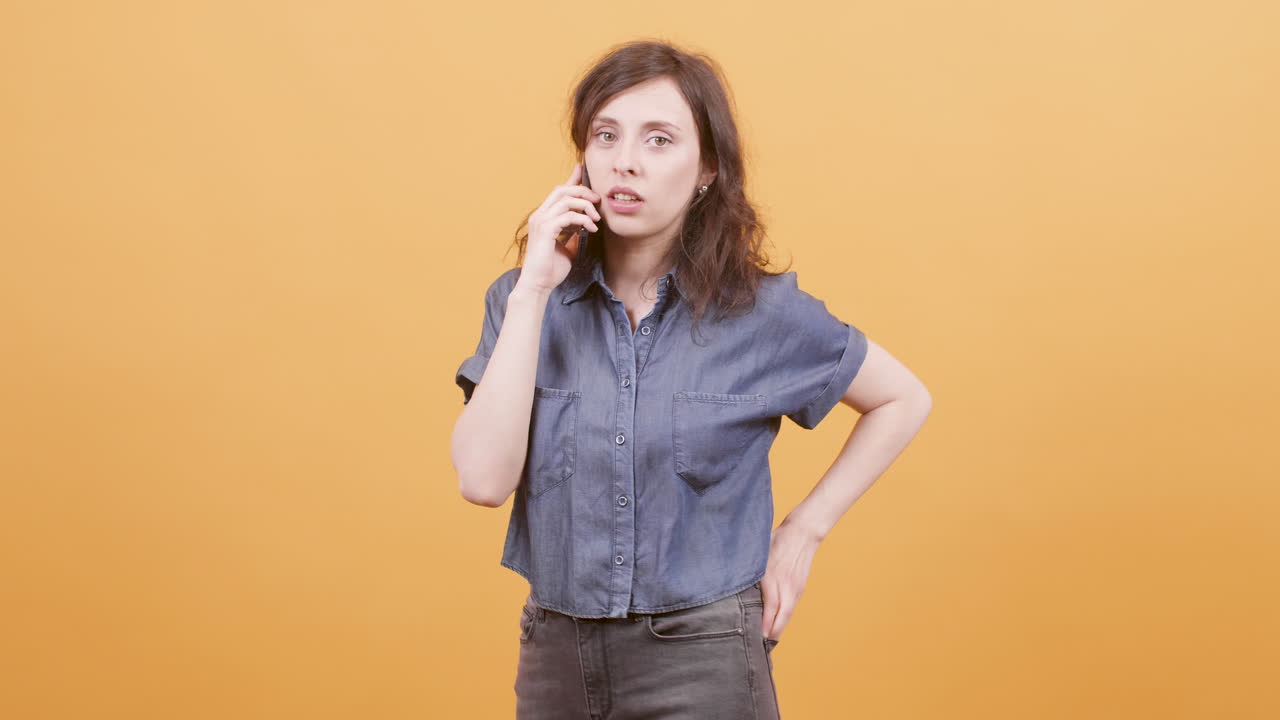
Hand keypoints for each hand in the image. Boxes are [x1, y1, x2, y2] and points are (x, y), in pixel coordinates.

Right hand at [515, 162, 601, 294]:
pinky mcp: (546, 231)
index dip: (571, 179)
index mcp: (544, 217)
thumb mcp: (567, 248)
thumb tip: (585, 227)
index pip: (558, 192)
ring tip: (596, 219)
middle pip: (562, 189)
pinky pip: (568, 216)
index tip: (583, 169)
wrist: (539, 286)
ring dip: (585, 206)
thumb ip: (573, 235)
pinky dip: (583, 220)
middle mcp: (540, 216)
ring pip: (566, 199)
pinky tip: (591, 229)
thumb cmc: (551, 270)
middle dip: (583, 191)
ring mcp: (541, 222)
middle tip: (598, 201)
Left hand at [760, 519, 821, 640]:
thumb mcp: (759, 554)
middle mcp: (786, 585)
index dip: (764, 623)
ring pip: (787, 613)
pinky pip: (791, 606)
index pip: (770, 607)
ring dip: (778, 627)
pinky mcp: (800, 587)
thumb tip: (734, 585)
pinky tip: (776, 623)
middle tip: (761, 646)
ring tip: (767, 639)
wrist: (803, 533)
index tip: (756, 636)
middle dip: (772, 632)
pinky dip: (784, 617)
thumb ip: (750, 571)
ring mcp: (795, 587)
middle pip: (781, 615)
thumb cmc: (776, 540)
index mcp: (773, 577)